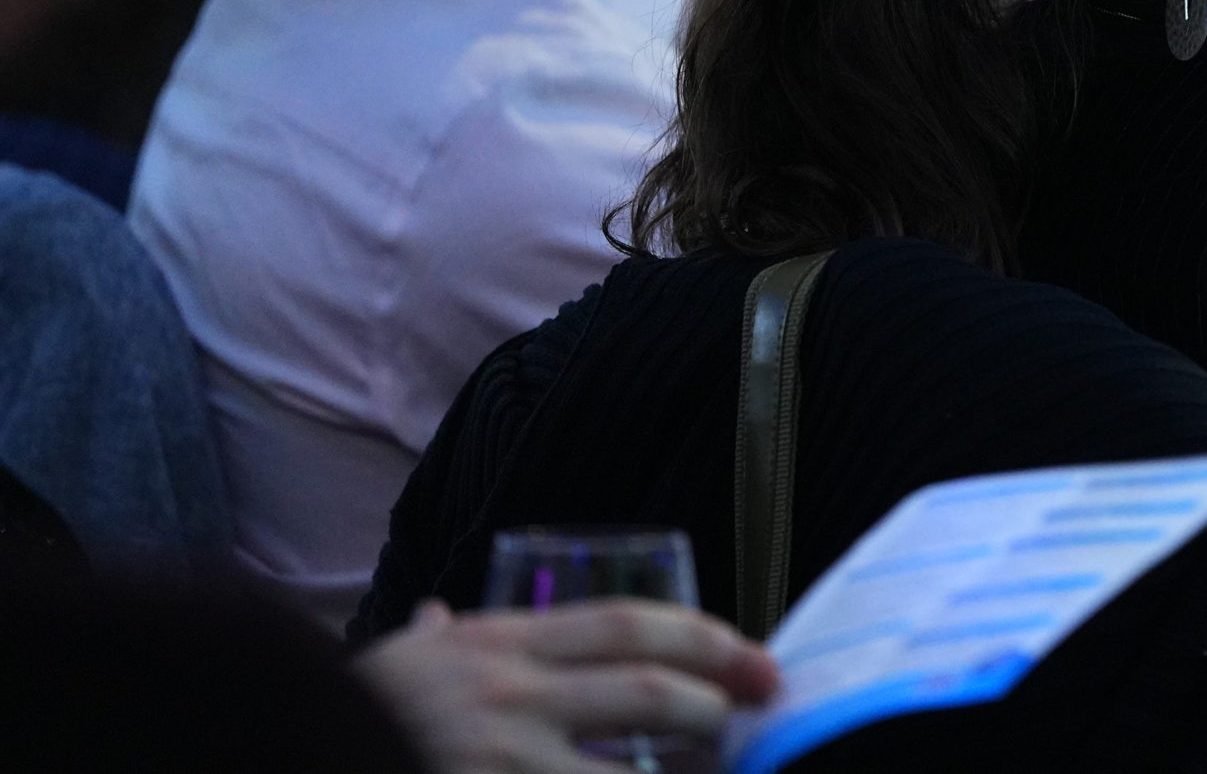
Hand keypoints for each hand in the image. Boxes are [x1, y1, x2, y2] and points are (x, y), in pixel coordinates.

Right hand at [354, 599, 779, 773]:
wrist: (284, 742)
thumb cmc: (346, 717)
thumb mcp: (394, 666)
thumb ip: (432, 641)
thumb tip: (437, 616)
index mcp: (497, 646)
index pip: (626, 626)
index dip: (704, 638)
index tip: (754, 657)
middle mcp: (508, 696)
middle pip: (645, 689)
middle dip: (714, 701)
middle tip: (755, 715)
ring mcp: (503, 760)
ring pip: (628, 770)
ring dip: (686, 773)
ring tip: (723, 771)